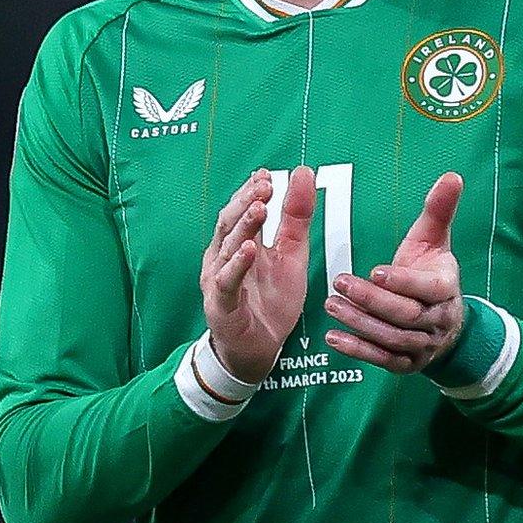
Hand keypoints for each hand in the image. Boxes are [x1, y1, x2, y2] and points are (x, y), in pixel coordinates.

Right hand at [201, 166, 315, 383]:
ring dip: (243, 226)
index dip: (252, 191)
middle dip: (246, 201)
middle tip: (265, 184)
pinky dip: (238, 264)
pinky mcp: (221, 304)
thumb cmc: (270, 301)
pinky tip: (250, 249)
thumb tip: (303, 174)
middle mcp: (224, 258)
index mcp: (240, 243)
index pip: (242, 210)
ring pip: (227, 247)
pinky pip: (227, 281)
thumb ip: (296, 218)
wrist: (259, 348)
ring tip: (259, 207)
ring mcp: (219, 280)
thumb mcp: (292, 254)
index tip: (267, 174)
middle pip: (230, 223)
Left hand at [323, 172, 465, 373]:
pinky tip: (332, 337)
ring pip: (392, 337)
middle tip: (340, 282)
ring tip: (331, 305)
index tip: (375, 270)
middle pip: (406, 314)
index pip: (427, 287)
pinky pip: (383, 359)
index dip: (402, 281)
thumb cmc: (432, 273)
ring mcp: (424, 345)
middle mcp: (438, 320)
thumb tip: (452, 175)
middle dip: (372, 299)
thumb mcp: (435, 241)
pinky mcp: (408, 363)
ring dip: (360, 323)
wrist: (447, 324)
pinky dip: (358, 350)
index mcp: (446, 288)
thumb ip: (438, 210)